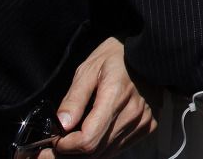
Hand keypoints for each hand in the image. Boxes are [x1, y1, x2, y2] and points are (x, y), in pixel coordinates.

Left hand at [43, 37, 156, 156]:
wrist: (148, 53)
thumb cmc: (116, 57)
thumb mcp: (88, 70)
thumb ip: (74, 99)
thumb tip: (61, 126)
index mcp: (116, 96)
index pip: (88, 139)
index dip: (66, 146)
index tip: (54, 141)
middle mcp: (133, 114)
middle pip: (95, 151)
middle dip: (70, 153)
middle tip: (54, 147)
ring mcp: (143, 121)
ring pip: (106, 153)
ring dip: (85, 153)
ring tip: (70, 143)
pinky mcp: (148, 126)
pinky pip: (119, 147)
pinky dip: (102, 148)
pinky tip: (92, 137)